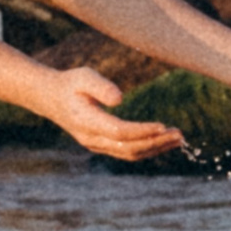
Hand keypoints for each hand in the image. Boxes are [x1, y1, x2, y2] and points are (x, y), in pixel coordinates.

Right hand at [37, 67, 183, 162]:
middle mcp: (91, 138)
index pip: (119, 132)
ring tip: (177, 139)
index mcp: (87, 121)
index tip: (163, 126)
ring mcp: (96, 145)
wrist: (50, 98)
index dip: (142, 131)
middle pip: (128, 148)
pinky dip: (147, 149)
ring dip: (155, 148)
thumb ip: (101, 86)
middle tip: (180, 135)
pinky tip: (162, 140)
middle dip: (156, 142)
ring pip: (129, 154)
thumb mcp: (84, 76)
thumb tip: (120, 99)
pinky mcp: (101, 145)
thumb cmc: (70, 83)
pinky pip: (126, 152)